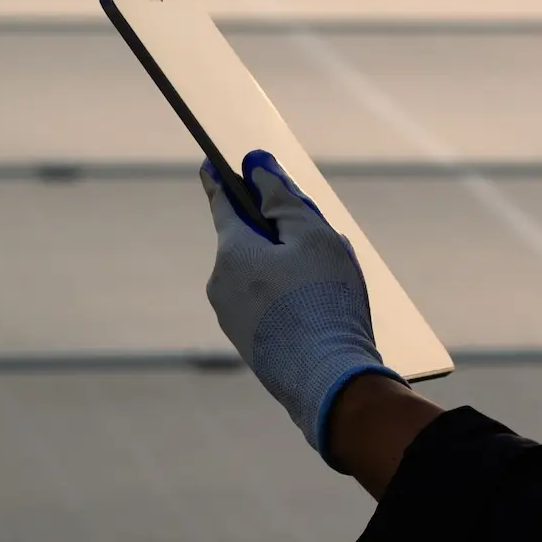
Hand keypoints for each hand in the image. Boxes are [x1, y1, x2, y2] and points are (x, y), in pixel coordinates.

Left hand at [202, 150, 402, 462]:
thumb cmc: (324, 299)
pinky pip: (263, 305)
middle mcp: (220, 284)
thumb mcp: (314, 235)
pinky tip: (318, 308)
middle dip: (274, 232)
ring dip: (284, 267)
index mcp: (232, 253)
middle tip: (314, 232)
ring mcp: (231, 319)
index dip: (221, 180)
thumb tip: (256, 167)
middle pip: (246, 242)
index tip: (212, 162)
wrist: (328, 379)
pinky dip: (285, 296)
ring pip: (256, 276)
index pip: (221, 204)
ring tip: (328, 279)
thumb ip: (284, 198)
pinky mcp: (248, 345)